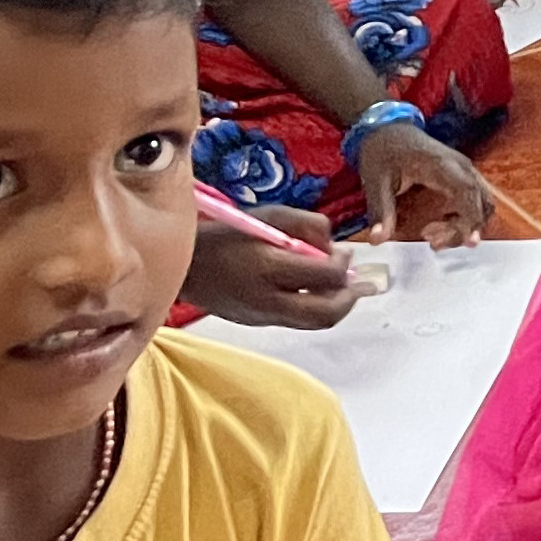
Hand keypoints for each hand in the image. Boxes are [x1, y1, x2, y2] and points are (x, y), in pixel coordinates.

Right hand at [184, 206, 360, 328]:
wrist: (184, 265)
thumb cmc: (228, 233)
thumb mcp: (268, 216)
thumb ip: (307, 225)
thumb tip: (334, 245)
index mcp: (268, 266)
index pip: (325, 276)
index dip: (343, 265)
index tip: (346, 252)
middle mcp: (267, 298)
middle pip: (325, 313)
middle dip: (349, 299)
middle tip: (356, 282)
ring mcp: (262, 316)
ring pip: (314, 324)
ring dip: (335, 307)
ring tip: (341, 288)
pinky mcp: (257, 323)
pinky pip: (296, 322)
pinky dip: (314, 309)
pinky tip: (314, 292)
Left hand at [350, 116, 496, 247]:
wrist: (386, 128)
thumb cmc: (383, 152)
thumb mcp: (375, 182)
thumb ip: (380, 212)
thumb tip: (377, 240)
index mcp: (440, 165)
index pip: (467, 191)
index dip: (472, 217)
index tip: (468, 241)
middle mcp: (459, 166)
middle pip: (479, 201)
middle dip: (463, 227)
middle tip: (432, 242)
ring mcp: (463, 169)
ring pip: (481, 201)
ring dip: (465, 224)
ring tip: (432, 235)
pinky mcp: (461, 174)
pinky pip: (476, 198)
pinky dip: (466, 216)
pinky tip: (441, 223)